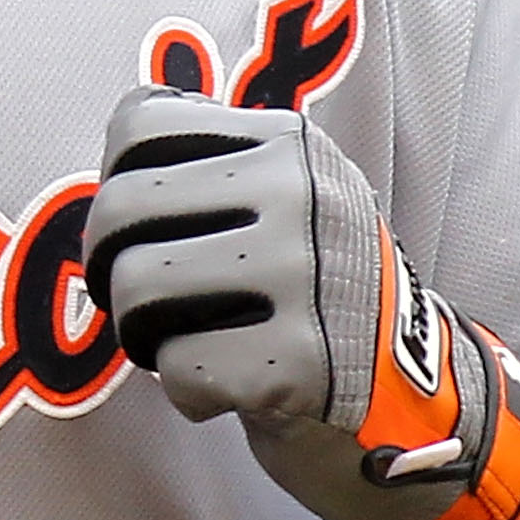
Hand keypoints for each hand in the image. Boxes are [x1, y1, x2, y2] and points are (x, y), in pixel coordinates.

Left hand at [82, 90, 519, 519]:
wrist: (410, 389)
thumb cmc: (314, 288)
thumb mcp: (286, 194)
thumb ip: (210, 162)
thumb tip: (113, 158)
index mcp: (289, 144)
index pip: (138, 128)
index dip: (115, 186)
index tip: (145, 229)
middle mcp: (303, 196)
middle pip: (118, 210)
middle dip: (109, 267)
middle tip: (144, 299)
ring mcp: (306, 277)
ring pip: (136, 289)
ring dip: (142, 332)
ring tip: (184, 341)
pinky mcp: (301, 363)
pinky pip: (178, 368)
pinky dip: (186, 391)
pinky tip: (227, 388)